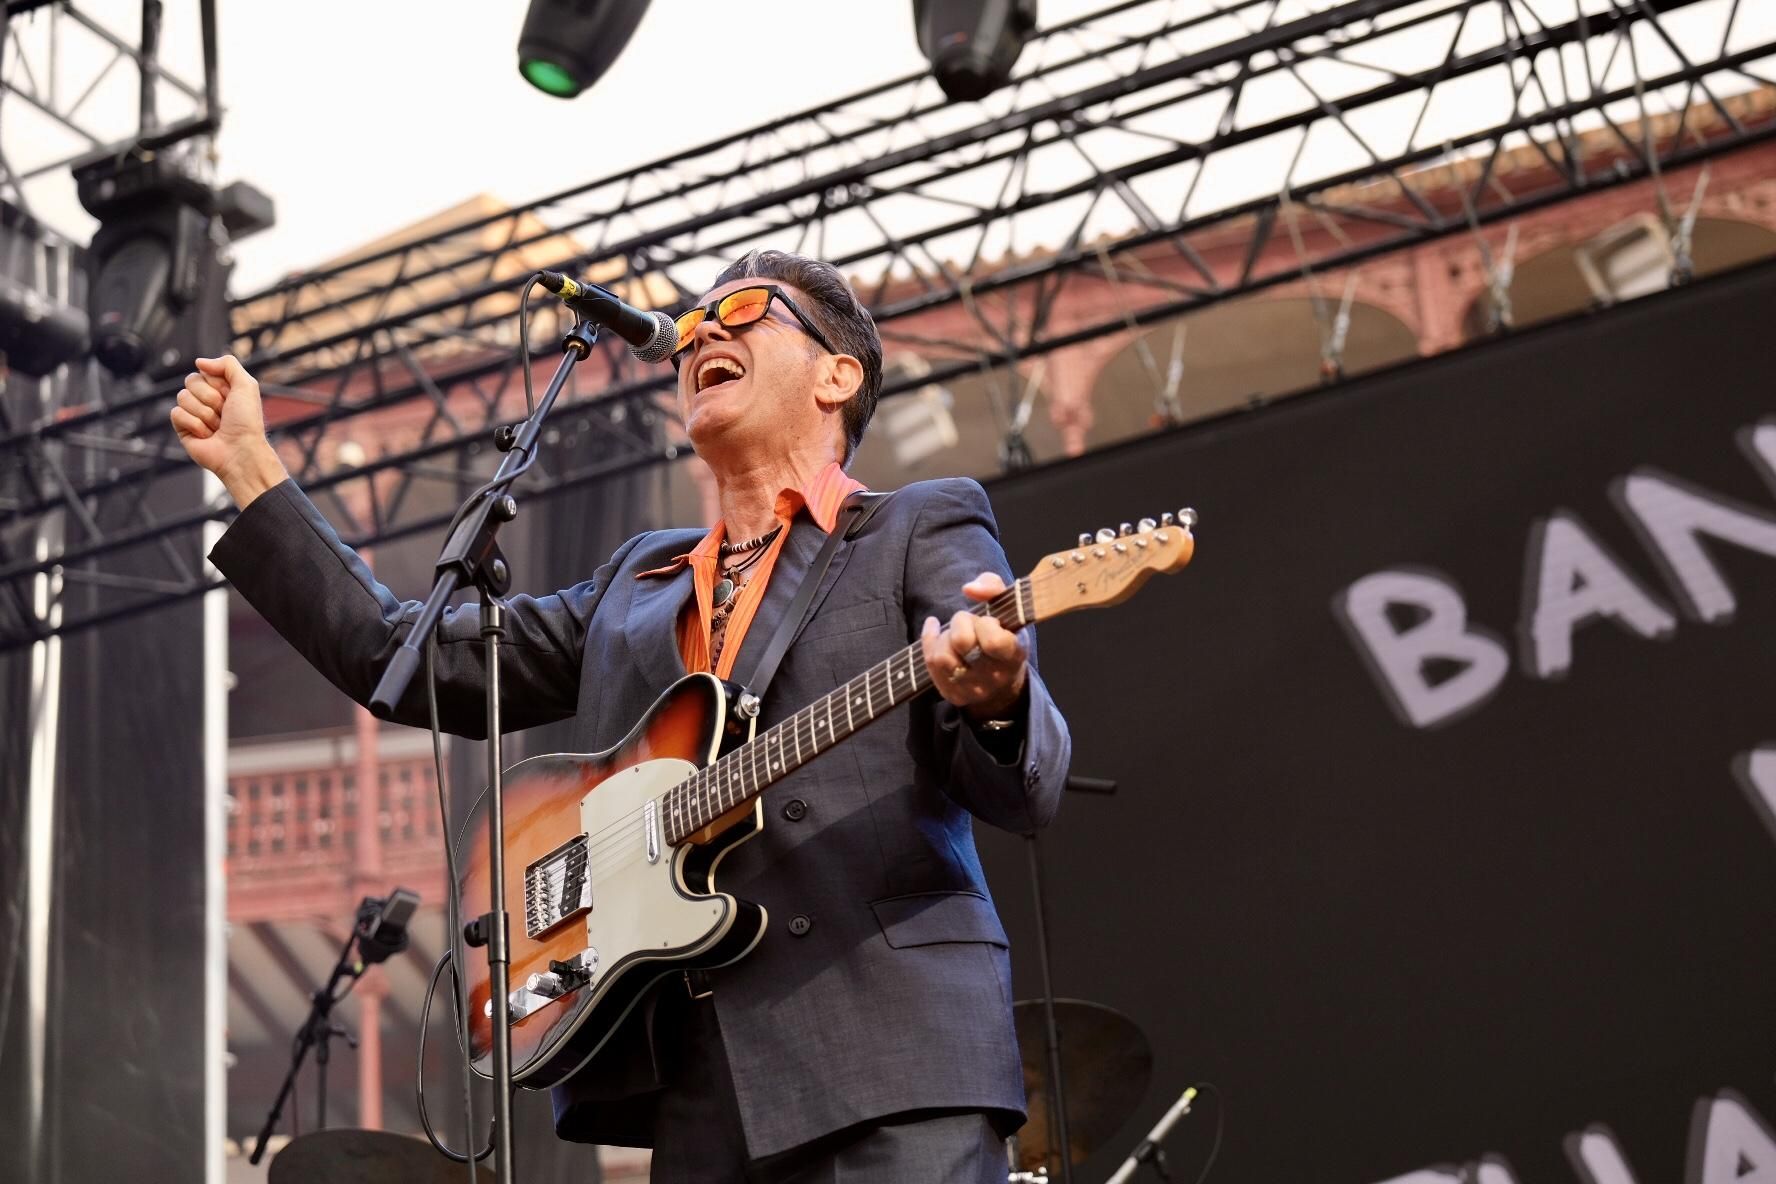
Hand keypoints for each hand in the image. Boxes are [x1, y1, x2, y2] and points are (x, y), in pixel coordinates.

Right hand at [170, 354, 286, 507]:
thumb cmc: (247, 422)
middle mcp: (205, 399)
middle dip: (210, 398)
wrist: (241, 451)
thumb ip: (228, 364)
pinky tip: (206, 435)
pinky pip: (176, 413)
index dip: (217, 384)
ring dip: (204, 413)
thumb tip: (199, 362)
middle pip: (190, 381)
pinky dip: (194, 424)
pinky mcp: (182, 428)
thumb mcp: (247, 385)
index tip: (230, 397)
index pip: (204, 371)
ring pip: (182, 397)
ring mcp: (193, 413)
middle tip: (224, 413)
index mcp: (220, 388)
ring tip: (217, 426)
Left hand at [921, 572, 1027, 719]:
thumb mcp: (1009, 608)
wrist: (1004, 679)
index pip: (994, 641)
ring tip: (954, 632)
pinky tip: (934, 630)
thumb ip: (993, 587)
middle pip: (962, 642)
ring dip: (944, 636)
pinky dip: (929, 640)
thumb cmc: (1006, 635)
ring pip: (942, 656)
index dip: (985, 624)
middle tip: (968, 622)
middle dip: (960, 622)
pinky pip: (931, 663)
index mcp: (1013, 655)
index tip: (988, 620)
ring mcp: (973, 689)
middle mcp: (994, 677)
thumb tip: (969, 589)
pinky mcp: (953, 694)